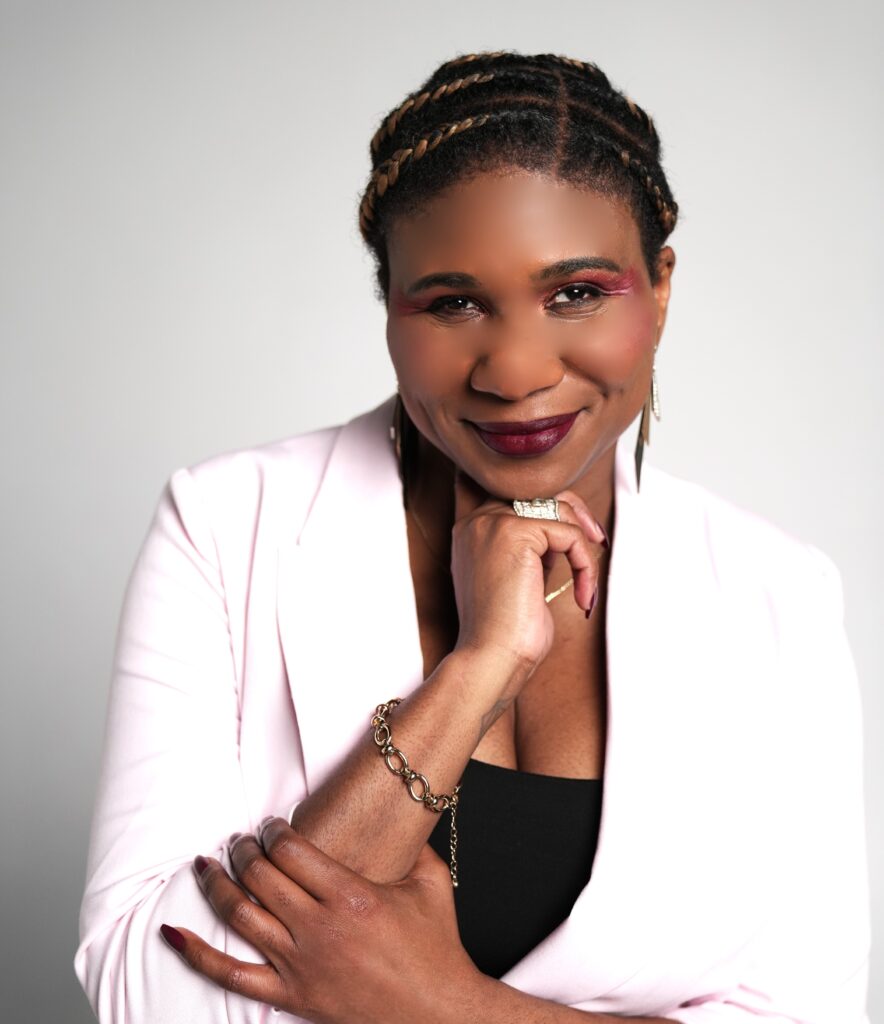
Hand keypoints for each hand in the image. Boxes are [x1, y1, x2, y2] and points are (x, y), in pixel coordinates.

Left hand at [160, 818, 481, 1023]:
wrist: (438, 1014)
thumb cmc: (437, 948)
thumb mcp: (432, 884)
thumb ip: (415, 844)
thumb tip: (404, 811)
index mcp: (352, 896)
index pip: (291, 850)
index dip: (274, 831)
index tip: (273, 825)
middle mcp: (321, 928)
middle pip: (261, 876)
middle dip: (244, 850)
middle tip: (243, 840)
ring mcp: (301, 964)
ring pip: (241, 915)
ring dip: (218, 884)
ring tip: (209, 865)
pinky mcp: (292, 995)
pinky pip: (231, 974)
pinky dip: (196, 953)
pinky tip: (174, 932)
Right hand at [451, 471, 606, 673]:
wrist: (491, 659)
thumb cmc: (506, 633)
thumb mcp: (517, 579)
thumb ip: (530, 551)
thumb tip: (565, 532)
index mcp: (473, 531)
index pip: (523, 498)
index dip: (560, 513)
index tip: (584, 539)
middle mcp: (477, 521)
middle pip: (541, 491)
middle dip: (577, 515)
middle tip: (597, 542)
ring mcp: (492, 523)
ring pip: (559, 509)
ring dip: (583, 548)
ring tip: (584, 583)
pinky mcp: (513, 533)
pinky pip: (568, 533)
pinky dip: (584, 565)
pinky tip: (581, 595)